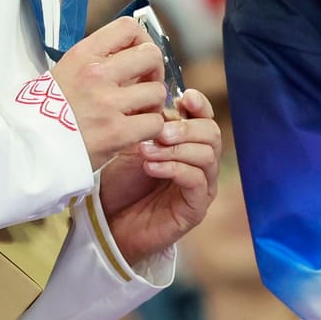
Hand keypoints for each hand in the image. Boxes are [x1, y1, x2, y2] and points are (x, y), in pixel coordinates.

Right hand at [51, 17, 167, 168]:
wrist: (24, 148)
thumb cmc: (41, 114)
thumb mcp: (62, 73)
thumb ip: (94, 63)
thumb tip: (124, 56)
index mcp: (82, 56)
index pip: (128, 28)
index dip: (142, 40)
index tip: (140, 54)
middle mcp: (96, 74)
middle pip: (152, 55)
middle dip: (155, 70)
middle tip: (146, 84)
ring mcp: (107, 103)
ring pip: (158, 91)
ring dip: (153, 104)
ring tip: (140, 112)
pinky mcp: (116, 133)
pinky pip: (154, 123)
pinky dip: (151, 129)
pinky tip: (137, 132)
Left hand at [100, 88, 223, 265]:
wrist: (108, 223)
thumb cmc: (121, 183)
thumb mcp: (133, 145)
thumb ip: (150, 124)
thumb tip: (157, 96)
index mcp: (188, 143)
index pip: (205, 117)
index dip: (199, 105)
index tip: (184, 97)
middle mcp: (201, 162)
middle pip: (212, 133)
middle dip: (186, 128)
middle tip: (160, 130)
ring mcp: (202, 186)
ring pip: (208, 155)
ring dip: (177, 148)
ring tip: (148, 151)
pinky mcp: (196, 208)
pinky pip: (197, 180)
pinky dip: (175, 168)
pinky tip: (152, 167)